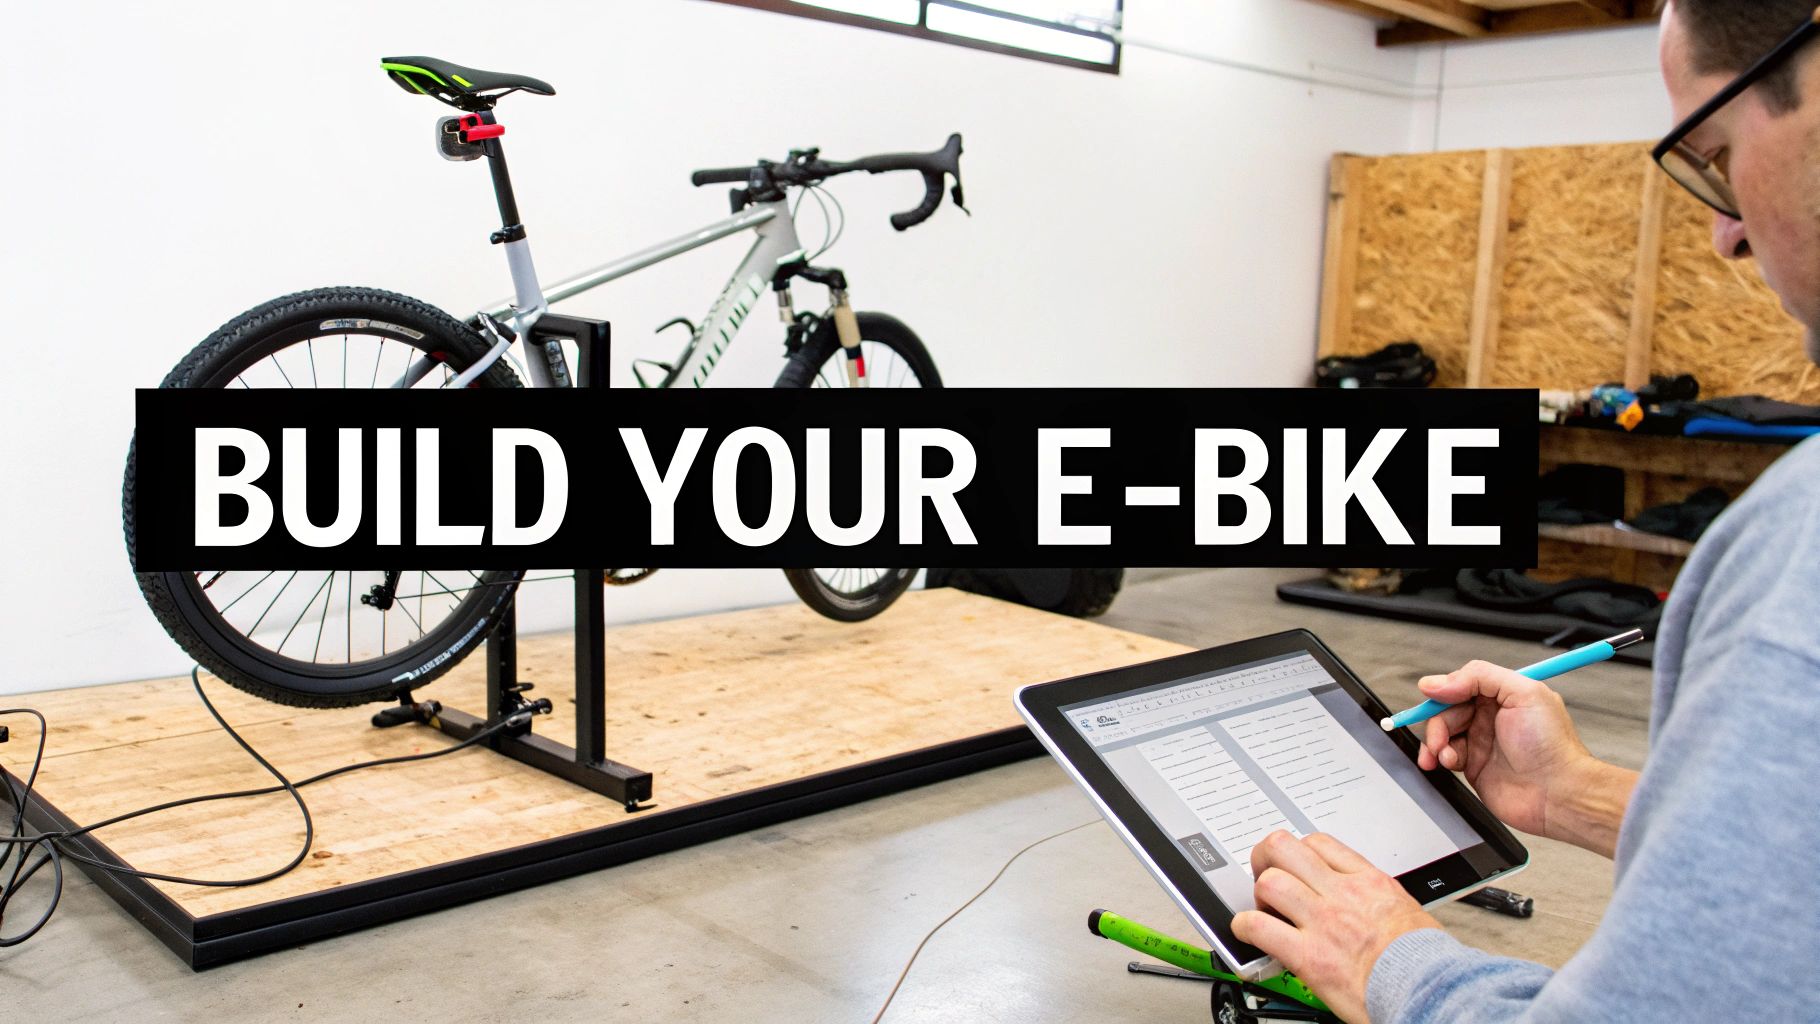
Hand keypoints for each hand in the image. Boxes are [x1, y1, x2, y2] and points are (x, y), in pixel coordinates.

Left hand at [1232, 831, 1438, 1023]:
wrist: (1431, 990)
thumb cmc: (1428, 960)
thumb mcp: (1407, 910)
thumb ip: (1377, 901)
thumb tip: (1368, 906)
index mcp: (1369, 882)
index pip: (1319, 843)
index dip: (1298, 851)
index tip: (1294, 864)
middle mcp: (1341, 895)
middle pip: (1283, 848)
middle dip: (1265, 858)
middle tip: (1265, 874)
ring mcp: (1322, 922)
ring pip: (1269, 882)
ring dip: (1258, 896)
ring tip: (1264, 910)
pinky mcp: (1308, 956)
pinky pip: (1259, 928)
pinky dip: (1245, 928)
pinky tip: (1248, 935)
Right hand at [1413, 659, 1598, 840]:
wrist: (1558, 794)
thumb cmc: (1552, 747)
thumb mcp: (1523, 694)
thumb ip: (1480, 677)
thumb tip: (1438, 682)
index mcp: (1505, 695)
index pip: (1464, 683)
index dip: (1445, 689)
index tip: (1434, 695)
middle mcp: (1492, 717)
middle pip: (1448, 708)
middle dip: (1438, 720)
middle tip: (1440, 736)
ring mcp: (1482, 742)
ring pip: (1443, 731)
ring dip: (1436, 741)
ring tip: (1444, 754)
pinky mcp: (1474, 767)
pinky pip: (1445, 755)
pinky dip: (1439, 757)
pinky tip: (1447, 763)